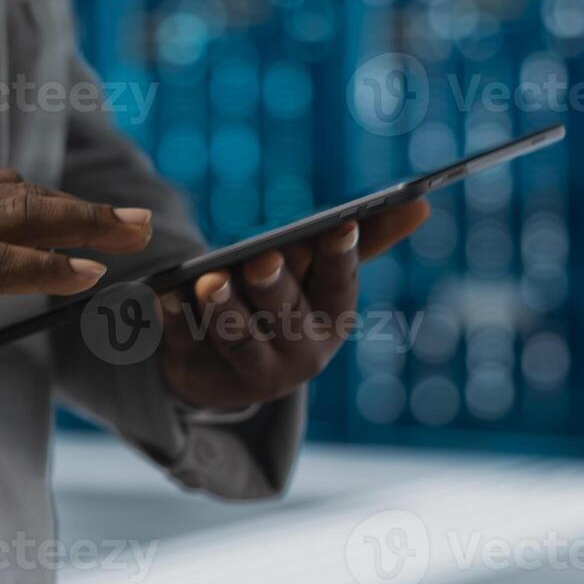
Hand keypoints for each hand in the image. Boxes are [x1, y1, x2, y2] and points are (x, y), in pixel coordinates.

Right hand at [0, 167, 152, 406]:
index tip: (90, 222)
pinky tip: (85, 273)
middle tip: (136, 222)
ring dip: (88, 225)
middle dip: (88, 209)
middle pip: (25, 195)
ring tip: (131, 238)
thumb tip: (1, 263)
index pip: (3, 186)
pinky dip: (53, 266)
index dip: (54, 204)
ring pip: (25, 217)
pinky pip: (6, 263)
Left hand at [157, 200, 429, 410]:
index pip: (339, 287)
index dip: (340, 258)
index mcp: (332, 321)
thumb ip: (366, 240)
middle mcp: (299, 354)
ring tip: (209, 280)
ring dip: (224, 310)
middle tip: (260, 259)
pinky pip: (188, 350)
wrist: (231, 369)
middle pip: (286, 316)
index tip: (338, 226)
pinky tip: (162, 298)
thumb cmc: (287, 302)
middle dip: (274, 287)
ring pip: (238, 340)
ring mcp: (251, 374)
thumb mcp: (321, 273)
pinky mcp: (203, 380)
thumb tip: (422, 203)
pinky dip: (174, 325)